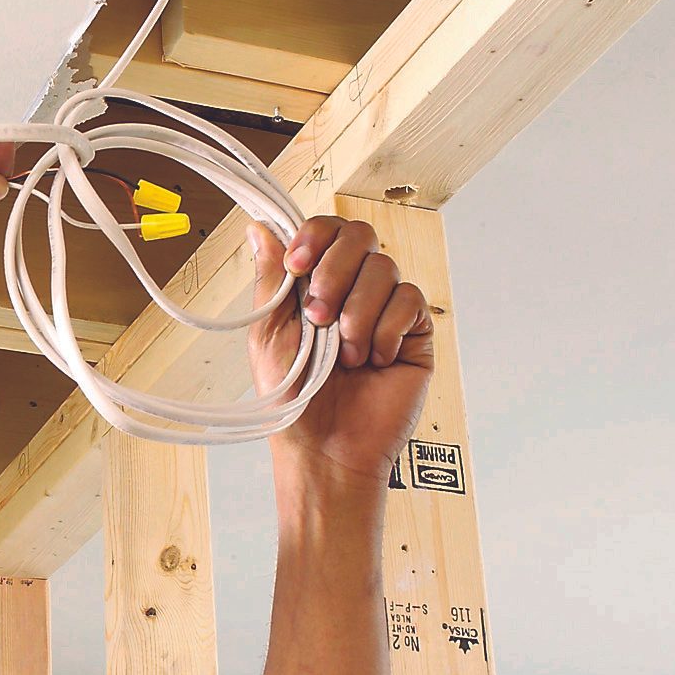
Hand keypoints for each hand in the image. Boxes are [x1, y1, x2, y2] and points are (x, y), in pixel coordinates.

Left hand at [247, 215, 434, 490]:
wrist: (324, 447)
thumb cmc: (291, 399)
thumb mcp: (268, 333)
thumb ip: (271, 278)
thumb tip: (261, 228)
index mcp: (315, 284)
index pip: (327, 231)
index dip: (315, 236)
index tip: (297, 265)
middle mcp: (352, 290)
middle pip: (360, 236)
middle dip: (335, 272)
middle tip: (317, 317)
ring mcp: (385, 309)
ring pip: (384, 269)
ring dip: (356, 311)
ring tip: (343, 354)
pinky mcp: (414, 333)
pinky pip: (409, 301)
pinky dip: (385, 331)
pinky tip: (373, 361)